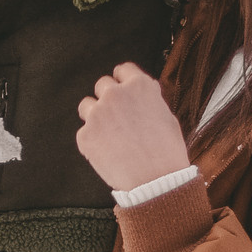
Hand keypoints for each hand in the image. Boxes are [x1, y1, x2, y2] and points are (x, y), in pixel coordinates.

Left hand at [75, 63, 191, 190]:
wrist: (156, 181)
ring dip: (95, 116)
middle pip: (102, 85)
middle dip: (109, 99)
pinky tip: (108, 152)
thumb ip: (148, 99)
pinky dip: (93, 141)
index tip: (123, 92)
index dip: (124, 82)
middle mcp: (115, 94)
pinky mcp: (85, 135)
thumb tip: (138, 90)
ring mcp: (97, 114)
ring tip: (110, 135)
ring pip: (86, 105)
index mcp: (139, 86)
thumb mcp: (166, 115)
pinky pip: (84, 132)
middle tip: (118, 118)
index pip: (122, 70)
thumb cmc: (167, 150)